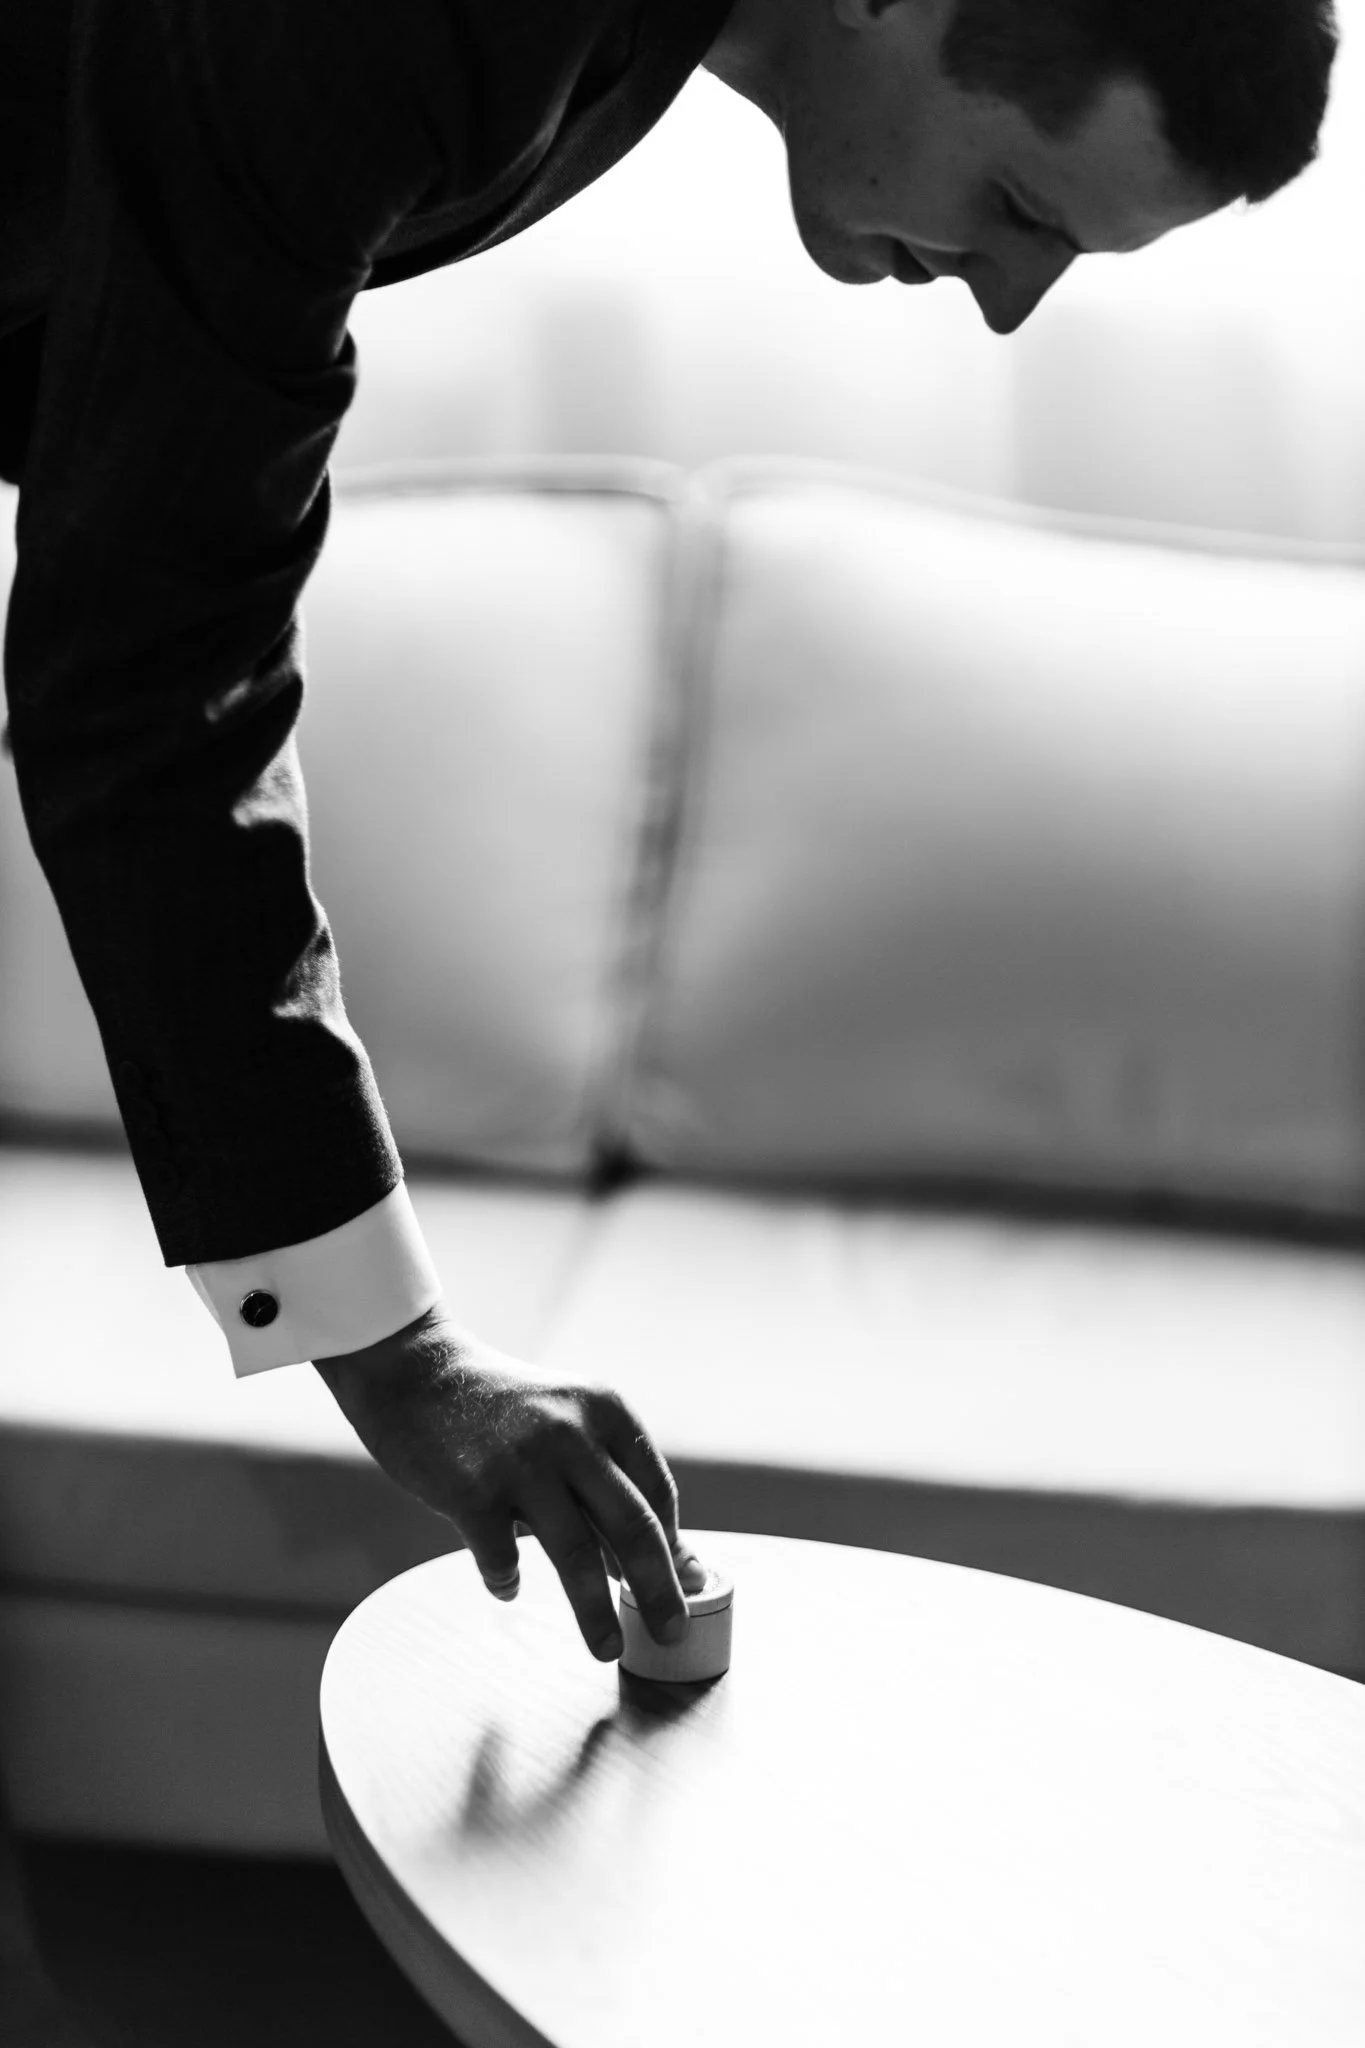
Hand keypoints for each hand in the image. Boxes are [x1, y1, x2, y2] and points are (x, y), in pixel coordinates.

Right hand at [313, 1304, 705, 1660]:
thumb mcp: (567, 1420)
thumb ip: (609, 1480)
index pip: (657, 1493)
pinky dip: (507, 1581)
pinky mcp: (472, 1490)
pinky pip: (502, 1558)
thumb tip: (667, 1558)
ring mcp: (521, 1462)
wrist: (415, 1372)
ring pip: (577, 1556)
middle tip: (672, 1633)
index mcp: (605, 1410)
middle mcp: (571, 1432)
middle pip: (632, 1527)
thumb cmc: (502, 1410)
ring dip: (597, 1613)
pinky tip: (506, 1587)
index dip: (673, 1548)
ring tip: (607, 1648)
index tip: (683, 1589)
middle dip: (658, 1590)